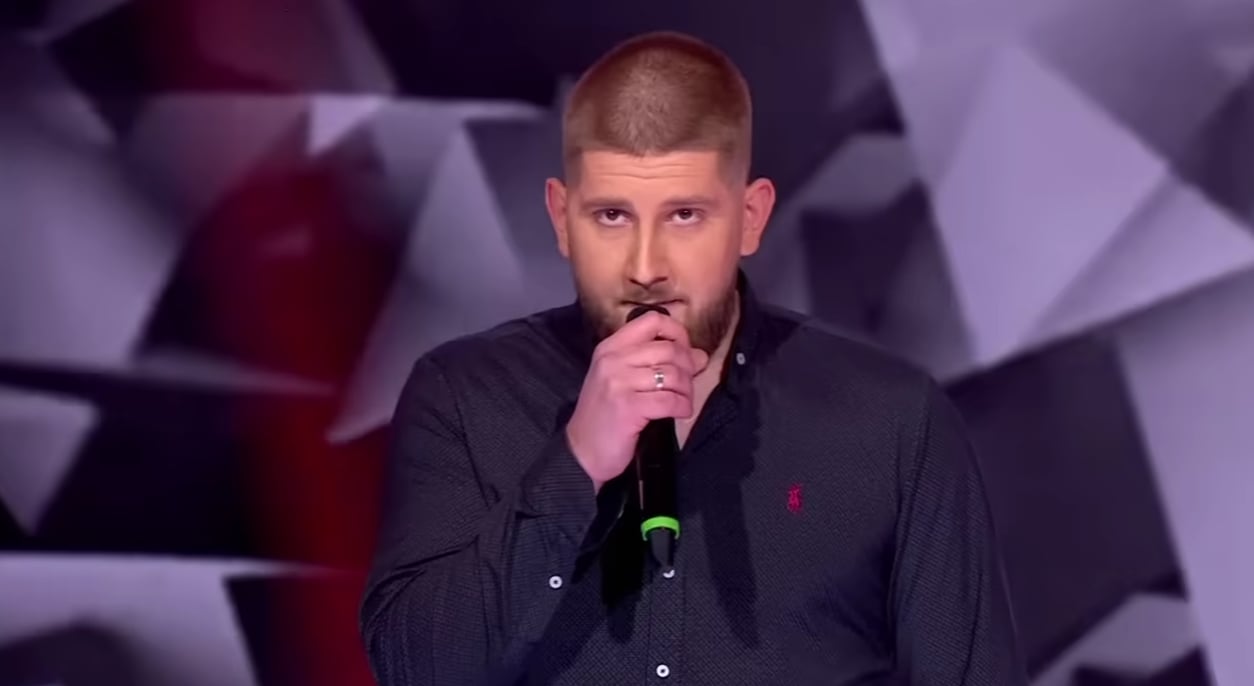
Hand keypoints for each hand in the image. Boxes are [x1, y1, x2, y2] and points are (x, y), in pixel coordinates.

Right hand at [565, 311, 709, 491]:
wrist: (581, 452)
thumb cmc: (604, 415)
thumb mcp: (622, 381)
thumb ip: (656, 364)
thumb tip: (700, 356)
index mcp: (610, 348)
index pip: (652, 321)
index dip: (677, 333)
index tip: (685, 352)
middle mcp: (613, 360)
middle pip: (668, 349)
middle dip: (688, 368)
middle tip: (686, 386)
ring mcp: (619, 382)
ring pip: (673, 375)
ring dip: (687, 391)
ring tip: (683, 401)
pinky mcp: (628, 407)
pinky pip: (669, 400)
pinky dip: (682, 407)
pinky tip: (680, 413)